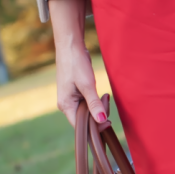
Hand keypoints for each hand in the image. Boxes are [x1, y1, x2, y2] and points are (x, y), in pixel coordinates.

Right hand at [49, 0, 109, 128]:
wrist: (71, 46)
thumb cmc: (76, 64)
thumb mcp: (87, 85)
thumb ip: (94, 104)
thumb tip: (101, 120)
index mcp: (66, 105)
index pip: (80, 126)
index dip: (95, 127)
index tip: (108, 121)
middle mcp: (67, 105)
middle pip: (85, 120)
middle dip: (99, 114)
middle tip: (106, 99)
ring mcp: (71, 100)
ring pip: (88, 112)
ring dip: (99, 107)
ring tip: (105, 95)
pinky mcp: (77, 94)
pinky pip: (88, 104)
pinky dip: (97, 101)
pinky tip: (102, 95)